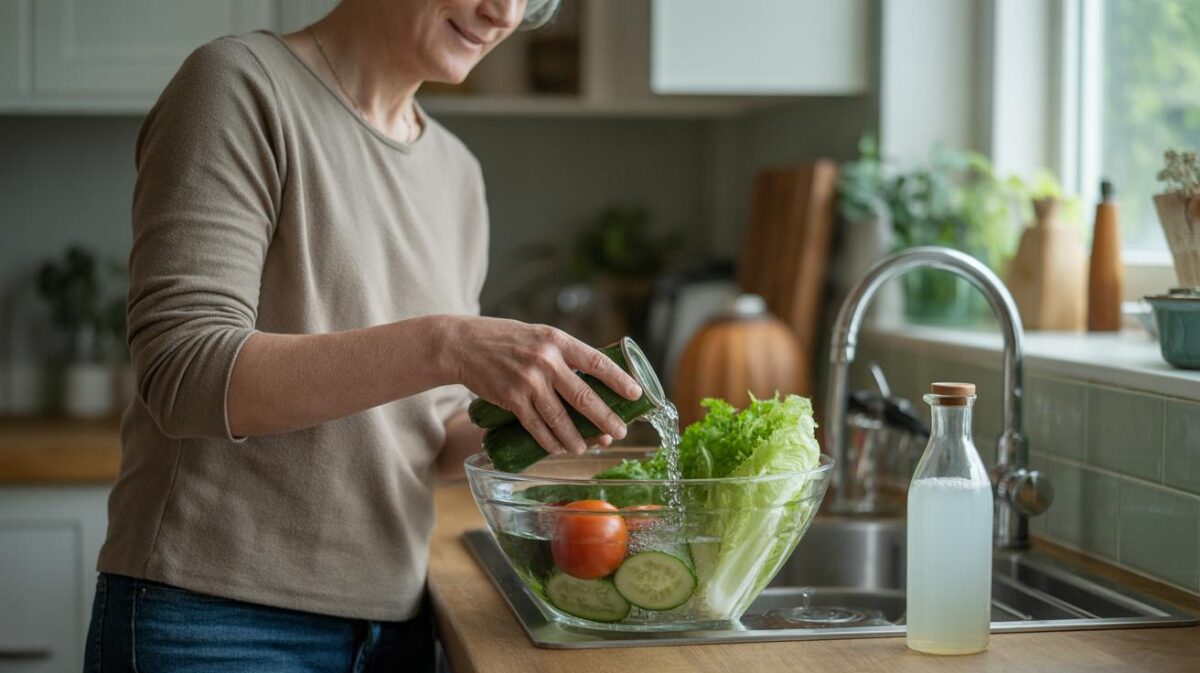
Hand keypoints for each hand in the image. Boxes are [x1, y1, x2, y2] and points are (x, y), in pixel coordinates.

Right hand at [446, 317, 641, 454]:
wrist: (463, 345)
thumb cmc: (506, 340)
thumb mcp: (540, 336)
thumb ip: (564, 354)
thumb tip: (593, 381)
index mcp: (558, 341)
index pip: (597, 362)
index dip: (619, 380)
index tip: (636, 394)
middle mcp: (546, 361)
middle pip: (584, 397)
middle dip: (605, 419)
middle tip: (619, 433)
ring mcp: (528, 381)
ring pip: (560, 419)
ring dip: (577, 438)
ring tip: (586, 447)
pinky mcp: (512, 399)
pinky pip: (537, 427)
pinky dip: (550, 441)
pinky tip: (559, 448)